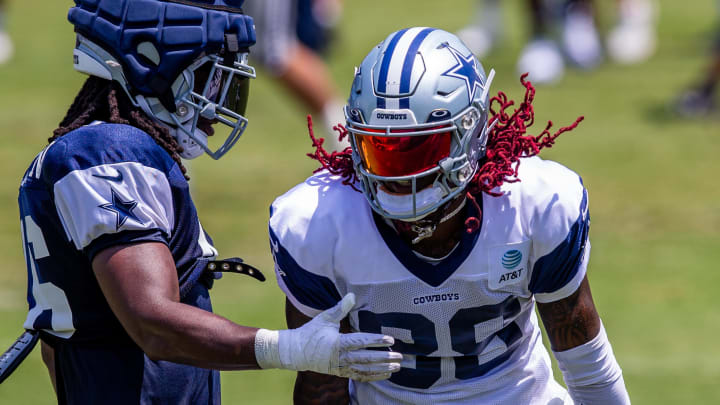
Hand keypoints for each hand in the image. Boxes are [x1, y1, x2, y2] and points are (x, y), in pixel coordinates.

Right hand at [255, 293, 401, 381]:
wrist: (297, 352)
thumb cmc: (311, 333)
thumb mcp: (325, 319)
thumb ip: (340, 308)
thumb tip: (352, 295)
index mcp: (338, 342)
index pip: (362, 342)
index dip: (377, 341)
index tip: (390, 340)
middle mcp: (342, 357)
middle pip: (367, 359)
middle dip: (385, 358)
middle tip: (400, 356)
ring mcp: (342, 367)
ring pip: (366, 370)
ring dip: (382, 369)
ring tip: (397, 367)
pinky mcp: (342, 373)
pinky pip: (361, 377)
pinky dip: (374, 376)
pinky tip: (386, 374)